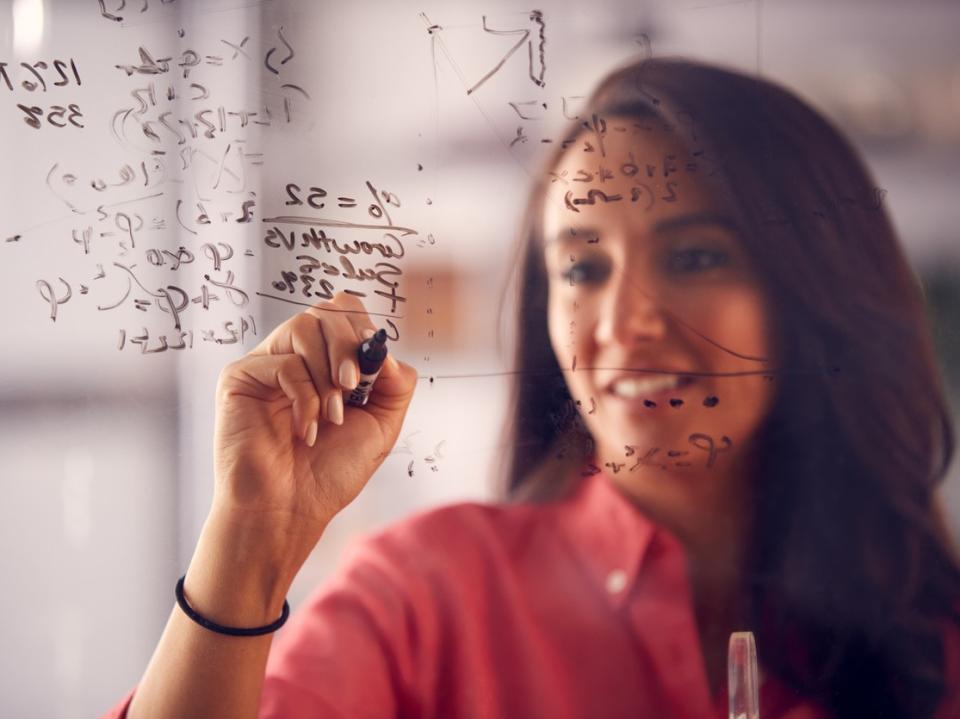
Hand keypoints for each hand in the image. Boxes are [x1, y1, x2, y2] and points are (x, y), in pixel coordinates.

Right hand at [211, 293, 416, 550]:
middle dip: (349, 347)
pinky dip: (305, 397)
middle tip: (353, 389)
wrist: (289, 512)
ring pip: (305, 325)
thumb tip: (384, 349)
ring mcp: (266, 364)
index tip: (375, 368)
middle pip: (327, 310)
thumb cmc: (329, 473)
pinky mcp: (240, 377)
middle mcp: (295, 356)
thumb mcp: (381, 425)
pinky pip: (284, 362)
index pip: (346, 312)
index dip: (365, 330)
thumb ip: (395, 382)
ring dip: (327, 371)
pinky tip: (304, 430)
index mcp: (327, 362)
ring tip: (331, 415)